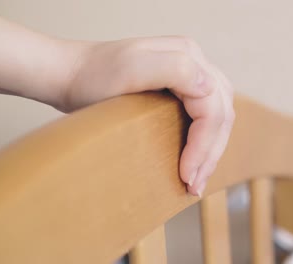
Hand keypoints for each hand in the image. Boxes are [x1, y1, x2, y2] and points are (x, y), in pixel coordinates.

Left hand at [63, 36, 234, 196]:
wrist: (71, 74)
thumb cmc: (94, 77)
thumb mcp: (130, 69)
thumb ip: (176, 69)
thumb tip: (211, 89)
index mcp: (188, 54)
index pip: (212, 107)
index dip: (204, 144)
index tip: (186, 174)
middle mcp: (195, 61)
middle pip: (221, 112)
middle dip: (211, 152)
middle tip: (194, 185)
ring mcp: (190, 74)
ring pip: (220, 116)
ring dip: (212, 150)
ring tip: (197, 179)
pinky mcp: (182, 88)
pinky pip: (207, 115)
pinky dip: (206, 140)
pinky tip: (196, 160)